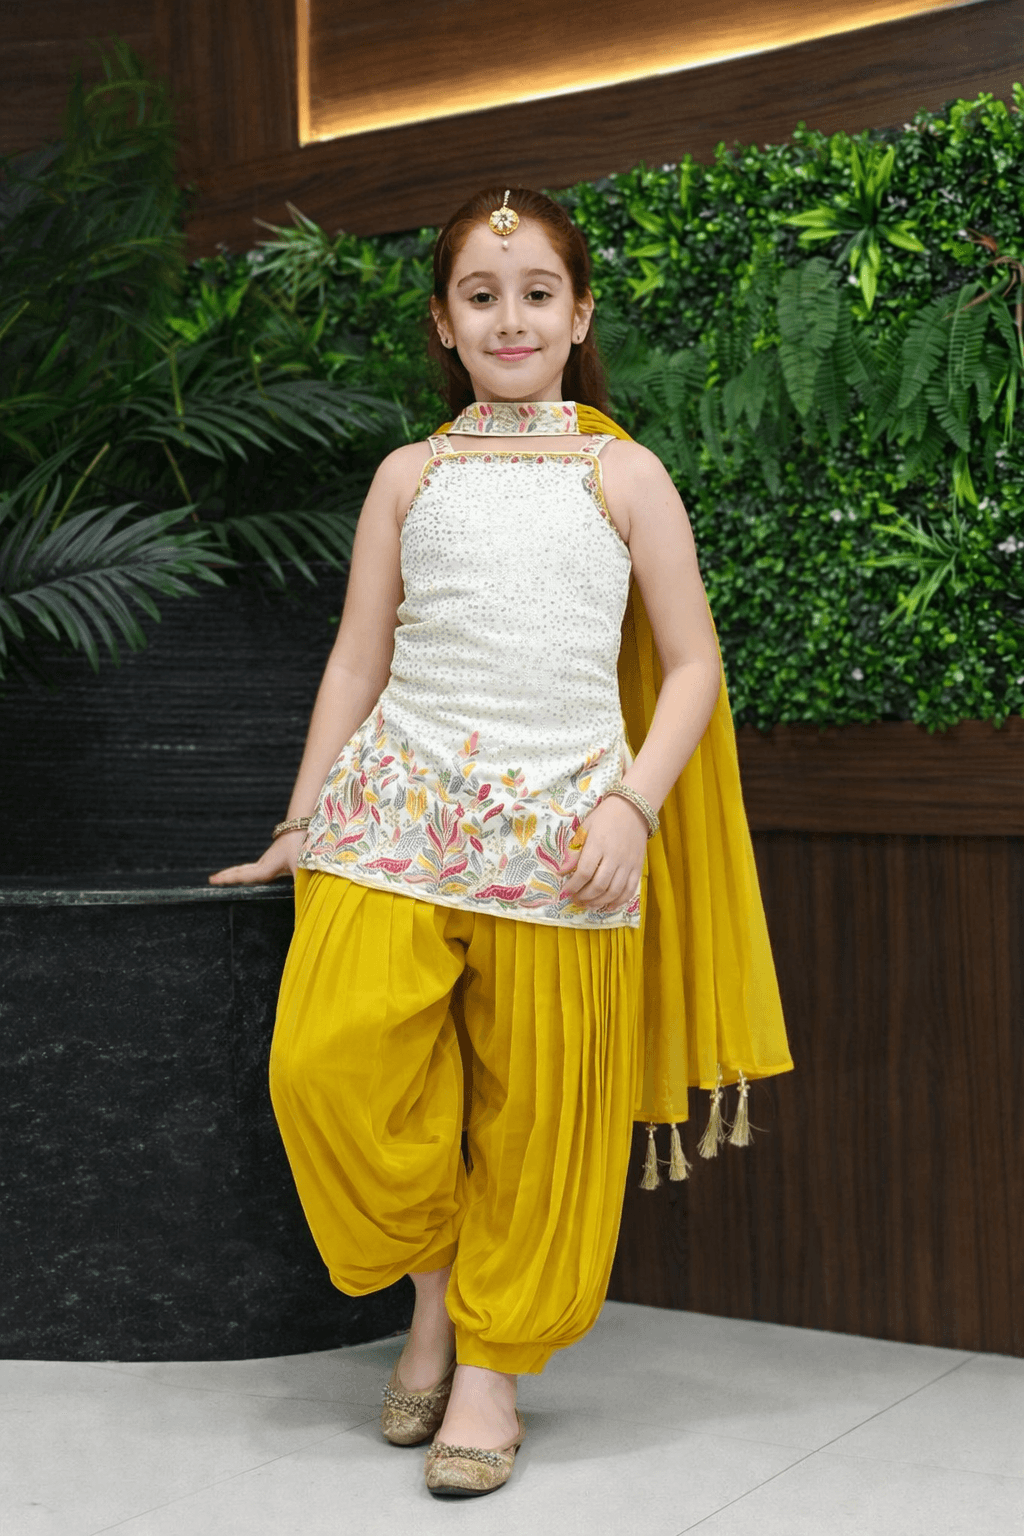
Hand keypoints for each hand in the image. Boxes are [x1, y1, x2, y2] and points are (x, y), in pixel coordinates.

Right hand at [209, 829, 304, 885]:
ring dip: (238, 873)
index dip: (227, 879)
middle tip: (212, 879)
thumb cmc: (304, 845)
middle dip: (227, 875)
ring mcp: (272, 859)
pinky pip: (260, 867)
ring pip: (250, 868)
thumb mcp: (301, 867)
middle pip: (241, 870)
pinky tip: (257, 875)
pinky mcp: (280, 857)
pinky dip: (251, 871)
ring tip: (228, 879)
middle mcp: (266, 863)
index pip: (242, 875)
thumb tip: (302, 904)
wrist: (310, 824)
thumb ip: (301, 887)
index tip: (211, 880)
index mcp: (266, 867)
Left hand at [557, 795, 646, 910]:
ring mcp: (628, 864)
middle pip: (599, 885)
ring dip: (599, 902)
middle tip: (576, 900)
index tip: (566, 891)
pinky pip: (629, 890)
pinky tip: (608, 906)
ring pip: (614, 891)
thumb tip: (564, 870)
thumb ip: (576, 848)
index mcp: (598, 845)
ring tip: (588, 905)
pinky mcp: (638, 867)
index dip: (574, 886)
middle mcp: (614, 857)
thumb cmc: (605, 816)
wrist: (633, 808)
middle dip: (584, 897)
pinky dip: (618, 901)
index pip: (584, 872)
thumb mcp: (585, 827)